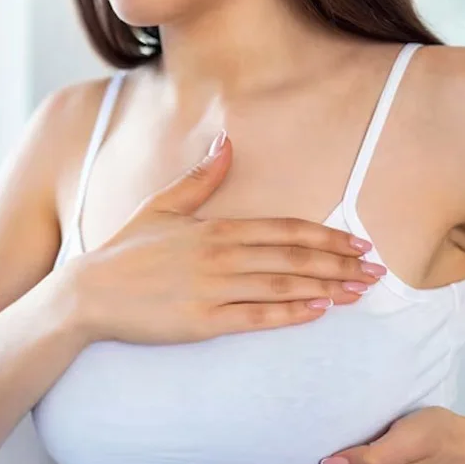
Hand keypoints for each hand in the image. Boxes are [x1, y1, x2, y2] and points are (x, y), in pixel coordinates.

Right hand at [67, 132, 386, 344]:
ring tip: (360, 292)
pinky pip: (256, 317)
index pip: (285, 229)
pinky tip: (318, 312)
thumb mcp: (161, 207)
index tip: (358, 243)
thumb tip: (226, 141)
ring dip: (326, 287)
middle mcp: (220, 257)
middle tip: (376, 270)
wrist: (88, 295)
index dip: (326, 236)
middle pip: (293, 257)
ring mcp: (213, 290)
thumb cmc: (124, 252)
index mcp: (215, 228)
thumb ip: (200, 178)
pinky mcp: (203, 322)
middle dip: (339, 263)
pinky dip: (290, 313)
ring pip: (282, 285)